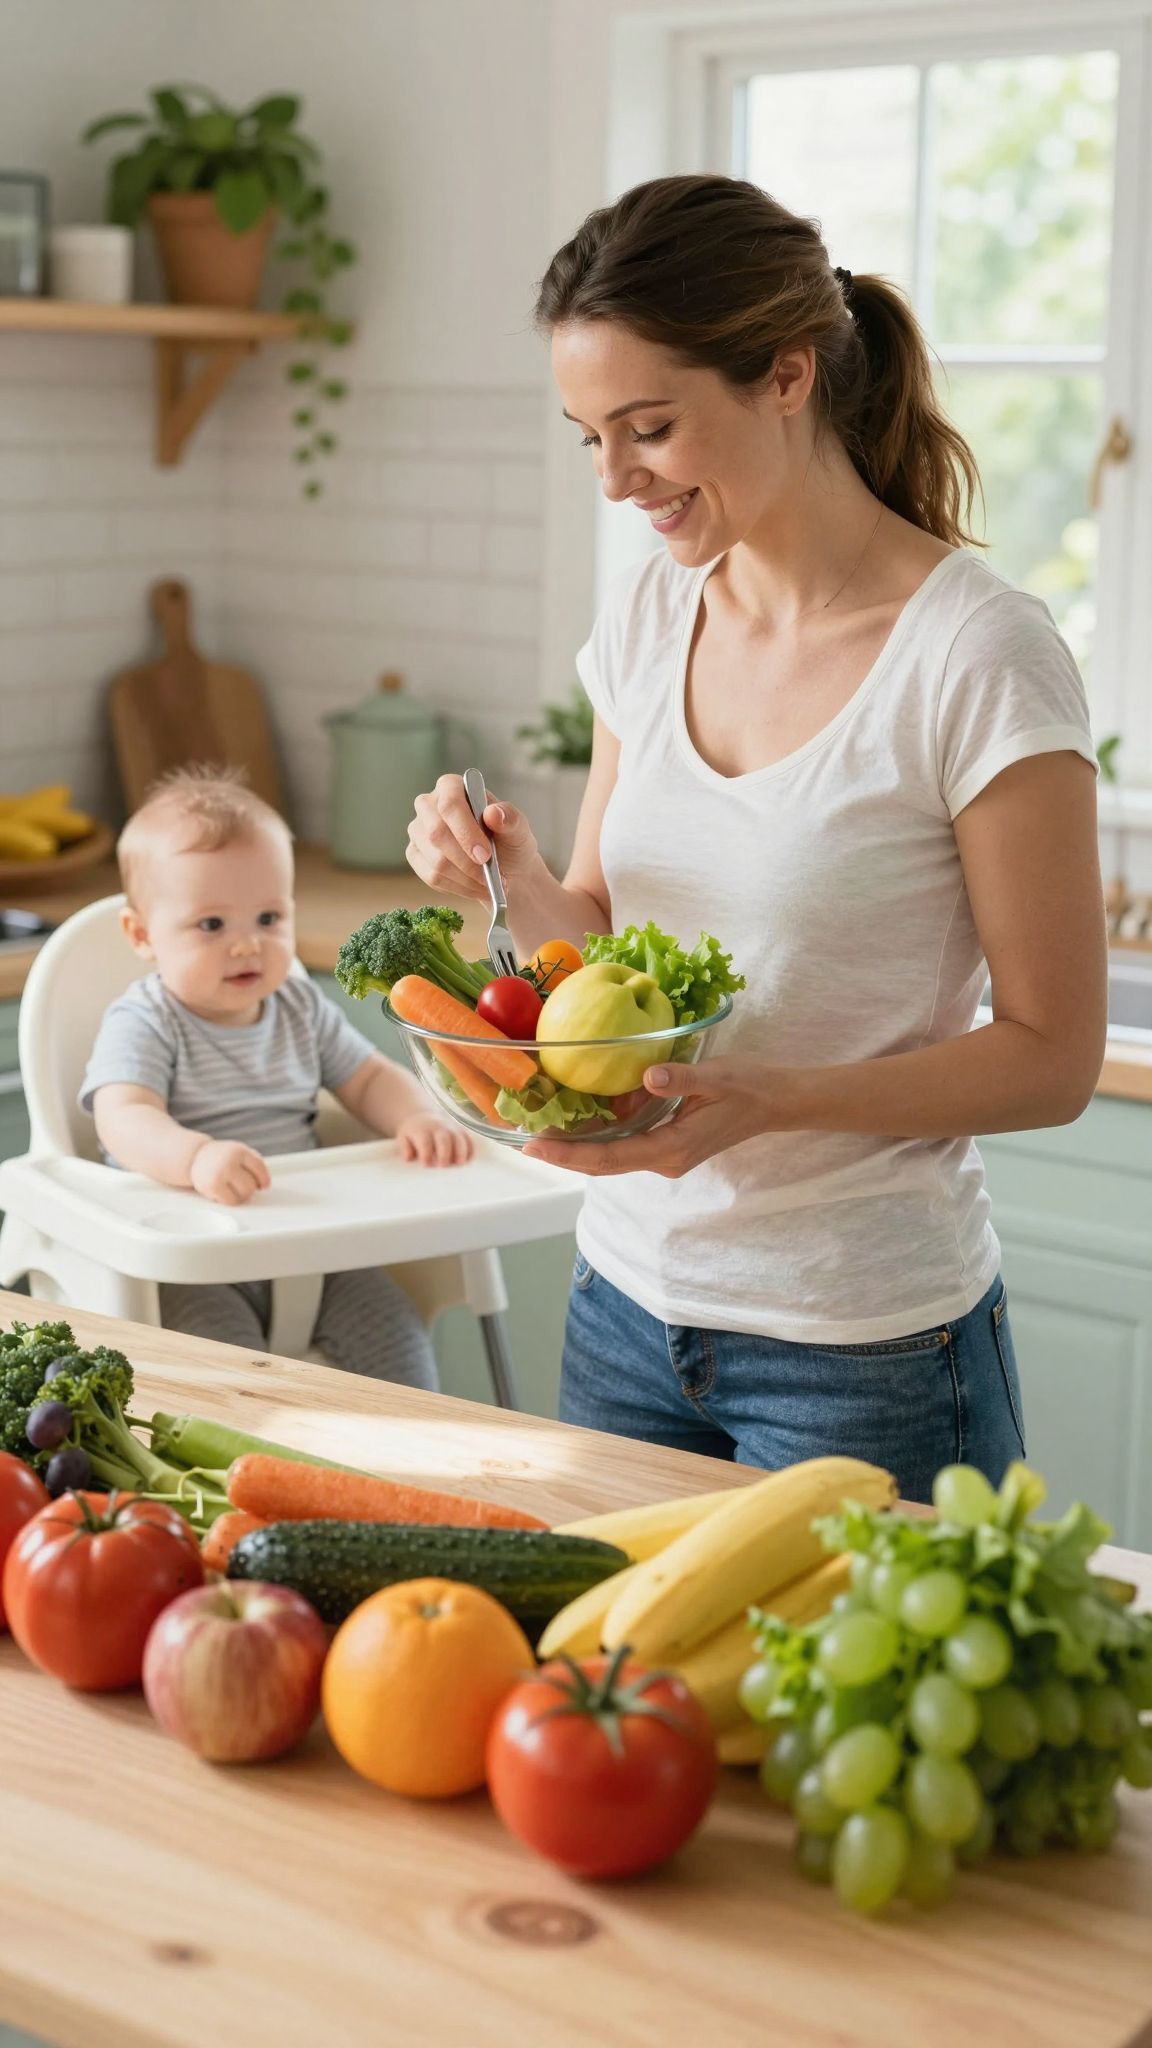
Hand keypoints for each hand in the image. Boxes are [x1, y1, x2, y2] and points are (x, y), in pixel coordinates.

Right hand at [189, 1139, 270, 1205]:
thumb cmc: (222, 1156)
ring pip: (243, 1195)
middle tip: (241, 1185)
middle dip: (249, 1188)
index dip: (264, 1180)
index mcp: (239, 1151)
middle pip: (251, 1185)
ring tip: (232, 1188)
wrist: (195, 1156)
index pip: (259, 1168)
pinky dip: (229, 1200)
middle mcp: (230, 1161)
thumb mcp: (239, 1151)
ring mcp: (220, 1173)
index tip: (264, 1186)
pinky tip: (224, 1192)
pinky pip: (231, 1201)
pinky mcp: (212, 1186)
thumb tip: (265, 1184)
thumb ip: (254, 1163)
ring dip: (241, 1196)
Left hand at [395, 1112, 473, 1165]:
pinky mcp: (460, 1131)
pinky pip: (468, 1138)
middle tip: (443, 1166)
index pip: (424, 1141)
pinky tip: (469, 1159)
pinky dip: (470, 1148)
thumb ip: (405, 1148)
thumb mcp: (403, 1138)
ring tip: (460, 1163)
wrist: (422, 1117)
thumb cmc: (413, 1133)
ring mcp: (451, 1128)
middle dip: (444, 1152)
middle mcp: (438, 1128)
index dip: (426, 1153)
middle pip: (443, 1139)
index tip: (426, 1165)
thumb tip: (408, 1157)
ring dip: (460, 1151)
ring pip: (458, 1138)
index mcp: (422, 1130)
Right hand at [406, 774, 542, 900]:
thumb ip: (510, 819)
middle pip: (436, 833)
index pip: (450, 804)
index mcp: (452, 787)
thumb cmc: (509, 841)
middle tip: (489, 877)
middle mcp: (429, 805)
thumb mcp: (518, 829)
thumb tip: (493, 813)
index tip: (485, 855)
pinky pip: (432, 877)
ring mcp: (418, 831)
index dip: (466, 832)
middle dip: (466, 861)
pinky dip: (458, 887)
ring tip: (489, 884)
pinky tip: (475, 886)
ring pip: (436, 860)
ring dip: (467, 878)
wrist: (505, 868)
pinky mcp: (415, 855)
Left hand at [523, 1058, 778, 1178]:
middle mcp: (662, 1160)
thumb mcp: (717, 1078)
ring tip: (539, 1131)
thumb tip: (647, 1077)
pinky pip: (623, 1144)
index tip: (535, 1146)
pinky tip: (577, 1119)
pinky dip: (598, 1135)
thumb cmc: (748, 1088)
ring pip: (610, 1156)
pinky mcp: (666, 1144)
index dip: (568, 1153)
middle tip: (522, 1140)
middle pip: (601, 1163)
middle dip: (562, 1154)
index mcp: (670, 1149)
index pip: (608, 1157)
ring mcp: (664, 1155)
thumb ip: (681, 1079)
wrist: (775, 1102)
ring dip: (576, 1147)